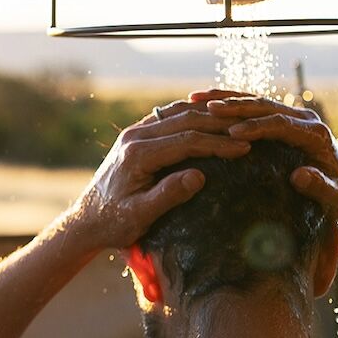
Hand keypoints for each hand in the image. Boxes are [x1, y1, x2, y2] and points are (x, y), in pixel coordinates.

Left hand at [63, 104, 250, 252]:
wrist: (86, 221)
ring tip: (238, 123)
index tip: (245, 149)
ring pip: (177, 114)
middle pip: (184, 120)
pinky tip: (212, 121)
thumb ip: (167, 196)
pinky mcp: (136, 136)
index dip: (218, 144)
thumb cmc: (113, 224)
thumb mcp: (139, 216)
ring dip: (207, 115)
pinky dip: (192, 116)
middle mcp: (134, 137)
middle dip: (219, 126)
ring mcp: (133, 133)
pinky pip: (169, 118)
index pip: (186, 141)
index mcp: (137, 155)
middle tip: (251, 132)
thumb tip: (199, 176)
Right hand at [202, 96, 337, 230]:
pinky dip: (231, 105)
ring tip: (196, 99)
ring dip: (227, 100)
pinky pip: (254, 109)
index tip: (231, 131)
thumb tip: (300, 175)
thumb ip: (321, 187)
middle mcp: (306, 120)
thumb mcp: (336, 198)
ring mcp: (295, 118)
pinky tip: (206, 105)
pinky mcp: (284, 122)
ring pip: (256, 102)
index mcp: (317, 134)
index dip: (256, 126)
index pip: (281, 123)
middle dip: (235, 106)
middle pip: (265, 107)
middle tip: (206, 107)